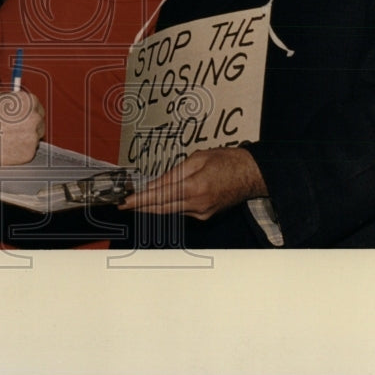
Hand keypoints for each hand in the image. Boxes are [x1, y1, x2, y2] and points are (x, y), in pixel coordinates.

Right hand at [0, 91, 44, 166]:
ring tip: (8, 139)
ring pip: (34, 138)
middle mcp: (35, 118)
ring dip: (25, 138)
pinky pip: (28, 151)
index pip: (37, 106)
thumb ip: (10, 98)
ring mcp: (33, 137)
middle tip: (16, 129)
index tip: (24, 117)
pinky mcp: (29, 153)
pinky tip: (8, 148)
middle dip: (29, 126)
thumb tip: (15, 100)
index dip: (29, 112)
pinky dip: (20, 151)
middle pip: (39, 123)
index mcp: (29, 102)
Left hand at [121, 146, 266, 219]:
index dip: (139, 200)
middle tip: (123, 204)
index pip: (159, 196)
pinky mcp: (205, 216)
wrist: (251, 175)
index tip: (124, 203)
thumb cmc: (227, 161)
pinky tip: (159, 200)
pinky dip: (168, 206)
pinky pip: (181, 212)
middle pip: (161, 208)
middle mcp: (197, 205)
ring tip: (137, 200)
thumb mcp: (198, 158)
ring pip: (170, 211)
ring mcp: (201, 213)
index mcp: (195, 187)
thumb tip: (155, 185)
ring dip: (153, 206)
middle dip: (141, 206)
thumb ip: (174, 173)